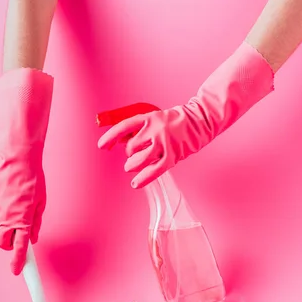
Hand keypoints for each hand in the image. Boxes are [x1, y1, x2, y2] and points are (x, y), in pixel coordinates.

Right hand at [0, 156, 45, 274]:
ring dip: (3, 233)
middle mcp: (7, 220)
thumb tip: (33, 238)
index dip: (18, 263)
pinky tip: (5, 210)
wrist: (17, 162)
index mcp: (23, 221)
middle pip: (3, 244)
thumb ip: (36, 223)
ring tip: (13, 220)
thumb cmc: (33, 180)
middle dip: (10, 245)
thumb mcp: (41, 204)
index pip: (20, 249)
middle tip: (18, 237)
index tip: (17, 272)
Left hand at [98, 42, 273, 188]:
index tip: (102, 146)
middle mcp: (154, 130)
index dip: (110, 137)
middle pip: (130, 148)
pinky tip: (136, 184)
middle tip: (134, 155)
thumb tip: (122, 143)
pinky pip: (153, 171)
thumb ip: (139, 130)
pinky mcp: (172, 156)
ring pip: (138, 160)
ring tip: (133, 166)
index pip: (123, 128)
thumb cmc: (175, 121)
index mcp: (148, 118)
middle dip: (129, 154)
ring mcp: (163, 143)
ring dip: (132, 165)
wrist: (200, 121)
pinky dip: (143, 179)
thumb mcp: (155, 118)